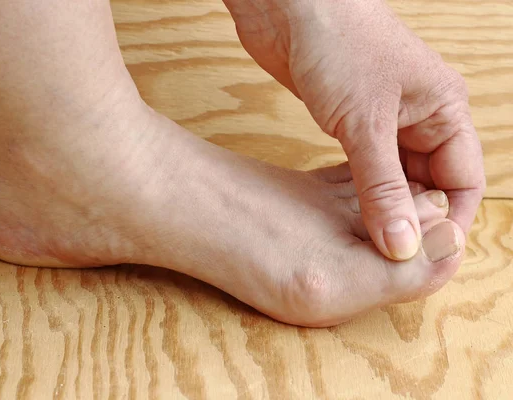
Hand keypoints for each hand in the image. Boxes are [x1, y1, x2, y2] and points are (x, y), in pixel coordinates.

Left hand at [223, 0, 485, 259]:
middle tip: (389, 261)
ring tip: (366, 246)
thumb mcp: (365, 122)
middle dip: (413, 221)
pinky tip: (345, 216)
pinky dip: (359, 193)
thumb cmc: (338, 42)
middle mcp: (419, 118)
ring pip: (395, 180)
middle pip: (429, 184)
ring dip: (383, 210)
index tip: (426, 259)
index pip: (462, 180)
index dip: (448, 222)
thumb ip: (382, 187)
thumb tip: (402, 245)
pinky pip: (365, 169)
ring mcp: (382, 121)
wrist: (288, 8)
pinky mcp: (349, 123)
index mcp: (443, 110)